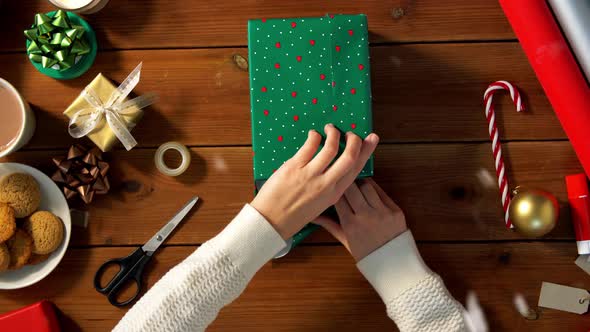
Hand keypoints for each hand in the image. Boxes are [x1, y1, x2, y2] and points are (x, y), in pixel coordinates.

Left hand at [251, 124, 378, 239]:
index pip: (356, 169)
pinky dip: (314, 136)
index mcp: (334, 194)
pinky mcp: (294, 167)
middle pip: (349, 156)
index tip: (371, 139)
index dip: (366, 152)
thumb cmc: (293, 214)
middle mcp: (325, 184)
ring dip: (333, 134)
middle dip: (354, 140)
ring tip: (331, 128)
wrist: (271, 222)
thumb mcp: (319, 205)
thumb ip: (328, 187)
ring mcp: (310, 175)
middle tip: (351, 133)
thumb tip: (333, 167)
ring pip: (330, 147)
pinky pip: (310, 145)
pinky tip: (314, 134)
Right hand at [313, 179, 407, 260]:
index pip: (338, 198)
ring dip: (360, 184)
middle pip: (351, 187)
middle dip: (346, 184)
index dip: (334, 190)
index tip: (333, 188)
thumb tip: (312, 216)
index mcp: (351, 225)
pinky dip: (373, 189)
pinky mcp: (395, 211)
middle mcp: (366, 216)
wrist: (395, 266)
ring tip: (356, 187)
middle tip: (344, 184)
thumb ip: (330, 225)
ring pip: (367, 185)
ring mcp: (382, 212)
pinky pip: (382, 193)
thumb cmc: (367, 256)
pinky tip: (369, 191)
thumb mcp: (345, 242)